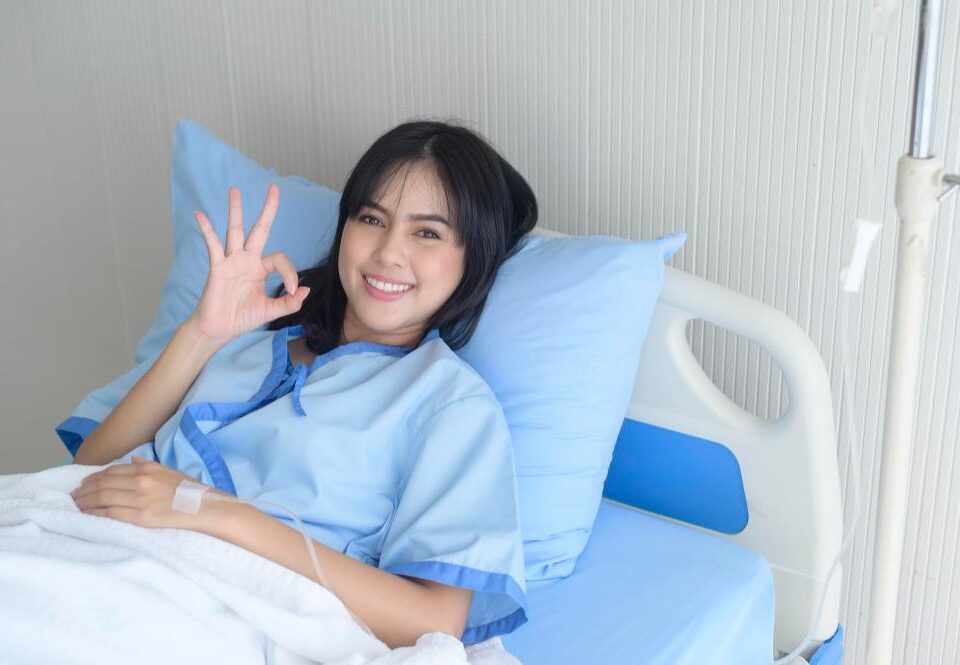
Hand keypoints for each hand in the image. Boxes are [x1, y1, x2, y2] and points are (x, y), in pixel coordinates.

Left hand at [69, 457, 222, 529]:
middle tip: (73, 495)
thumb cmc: (190, 491)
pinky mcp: (140, 517)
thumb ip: (148, 465)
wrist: (205, 507)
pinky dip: (94, 513)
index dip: (94, 477)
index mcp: (147, 469)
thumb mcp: (169, 471)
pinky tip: (86, 515)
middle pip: (102, 484)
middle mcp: (140, 481)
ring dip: (84, 502)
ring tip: (75, 505)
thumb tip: (132, 460)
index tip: (83, 483)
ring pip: (102, 498)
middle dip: (84, 490)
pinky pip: (110, 514)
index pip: (112, 471)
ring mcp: (139, 499)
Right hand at [189, 184, 309, 343]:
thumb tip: (306, 290)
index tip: (293, 290)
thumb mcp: (271, 311)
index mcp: (261, 268)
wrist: (219, 329)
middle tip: (274, 188)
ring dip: (236, 210)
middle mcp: (247, 260)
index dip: (290, 273)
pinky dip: (206, 230)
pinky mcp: (217, 267)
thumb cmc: (242, 318)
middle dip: (268, 209)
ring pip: (235, 230)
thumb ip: (289, 303)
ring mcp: (231, 261)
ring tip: (235, 190)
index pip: (281, 260)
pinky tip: (200, 215)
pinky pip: (212, 245)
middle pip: (259, 229)